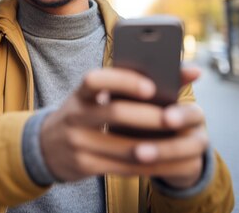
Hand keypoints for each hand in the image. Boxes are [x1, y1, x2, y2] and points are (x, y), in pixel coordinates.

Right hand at [40, 67, 207, 187]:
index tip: (150, 86)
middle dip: (147, 116)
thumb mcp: (93, 98)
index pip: (94, 80)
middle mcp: (74, 116)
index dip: (122, 81)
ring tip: (177, 141)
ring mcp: (77, 143)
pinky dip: (146, 165)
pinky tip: (164, 161)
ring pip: (121, 146)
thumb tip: (192, 71)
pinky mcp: (84, 166)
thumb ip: (131, 84)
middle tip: (174, 117)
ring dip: (153, 145)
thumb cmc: (85, 114)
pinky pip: (121, 168)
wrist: (45, 146)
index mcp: (80, 95)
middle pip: (113, 113)